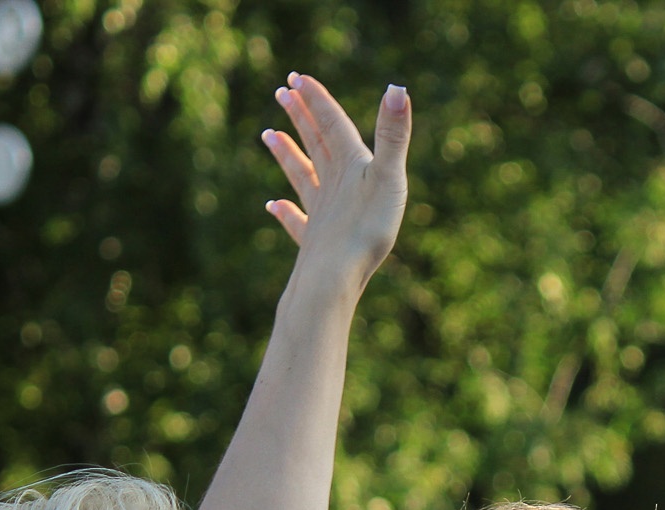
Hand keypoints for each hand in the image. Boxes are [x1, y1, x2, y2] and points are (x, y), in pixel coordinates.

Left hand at [260, 75, 411, 288]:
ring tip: (267, 134)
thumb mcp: (389, 176)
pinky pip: (298, 223)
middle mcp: (330, 184)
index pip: (331, 123)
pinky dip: (286, 213)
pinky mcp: (315, 242)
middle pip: (314, 143)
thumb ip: (393, 135)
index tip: (298, 77)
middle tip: (282, 92)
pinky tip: (273, 206)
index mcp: (349, 165)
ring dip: (286, 154)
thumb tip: (397, 88)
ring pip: (301, 176)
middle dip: (300, 116)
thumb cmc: (367, 228)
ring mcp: (320, 213)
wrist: (336, 276)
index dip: (317, 99)